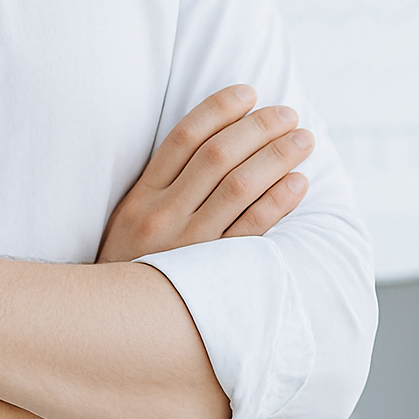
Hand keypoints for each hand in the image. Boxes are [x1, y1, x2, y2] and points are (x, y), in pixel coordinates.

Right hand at [97, 85, 313, 263]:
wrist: (115, 325)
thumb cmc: (131, 265)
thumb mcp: (129, 218)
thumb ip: (161, 184)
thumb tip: (210, 143)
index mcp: (142, 194)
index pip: (184, 137)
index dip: (219, 109)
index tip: (249, 92)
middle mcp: (163, 213)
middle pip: (217, 156)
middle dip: (258, 128)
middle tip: (288, 114)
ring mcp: (189, 244)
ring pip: (239, 187)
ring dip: (276, 157)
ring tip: (303, 140)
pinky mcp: (212, 272)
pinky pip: (251, 230)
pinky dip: (277, 202)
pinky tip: (298, 183)